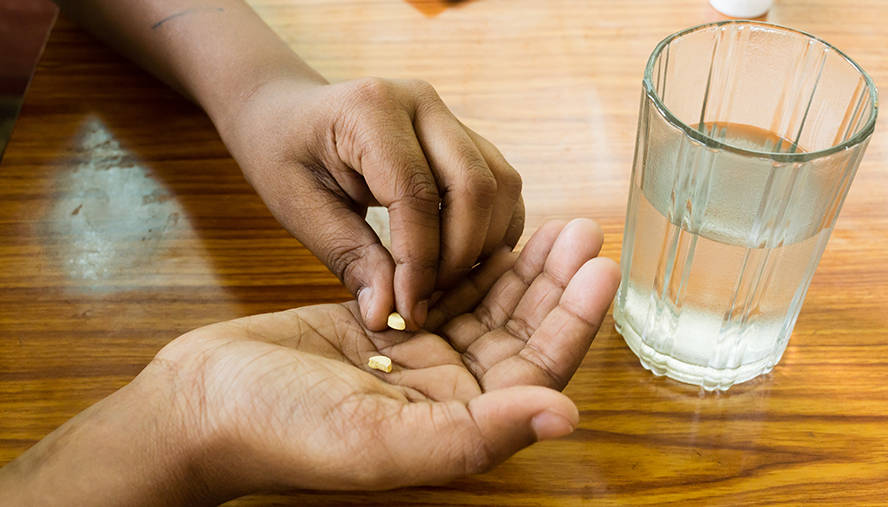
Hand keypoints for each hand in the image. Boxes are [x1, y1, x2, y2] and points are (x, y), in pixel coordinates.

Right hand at [0, 219, 617, 505]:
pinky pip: (445, 292)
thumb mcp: (378, 438)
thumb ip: (474, 436)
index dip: (573, 323)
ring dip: (522, 269)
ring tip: (556, 226)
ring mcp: (417, 362)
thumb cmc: (278, 428)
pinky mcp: (388, 329)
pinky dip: (472, 264)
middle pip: (520, 337)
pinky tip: (494, 235)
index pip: (536, 375)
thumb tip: (564, 414)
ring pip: (487, 310)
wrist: (202, 401)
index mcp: (455, 431)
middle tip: (584, 233)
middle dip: (555, 286)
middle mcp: (446, 400)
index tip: (600, 270)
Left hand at [221, 76, 524, 330]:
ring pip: (500, 184)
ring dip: (482, 244)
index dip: (419, 261)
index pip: (417, 193)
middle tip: (428, 301)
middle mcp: (421, 103)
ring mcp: (449, 116)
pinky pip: (501, 185)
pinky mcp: (465, 137)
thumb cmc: (284, 156)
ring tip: (441, 284)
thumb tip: (388, 314)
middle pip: (476, 185)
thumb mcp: (300, 209)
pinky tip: (460, 261)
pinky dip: (491, 229)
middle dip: (460, 256)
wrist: (289, 116)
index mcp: (371, 110)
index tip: (408, 311)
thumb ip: (350, 258)